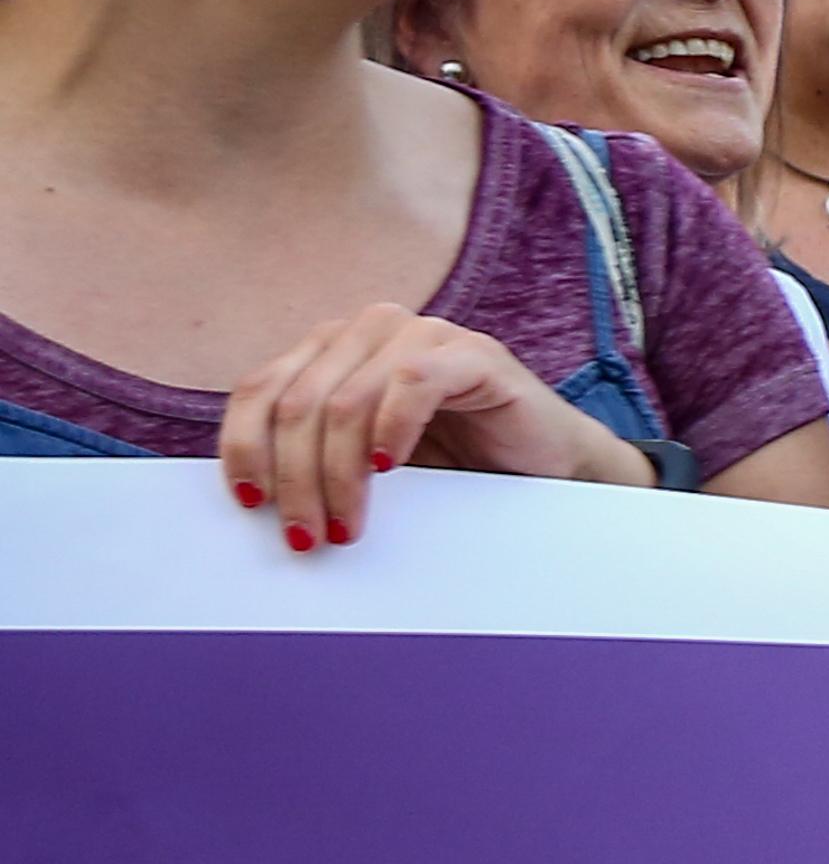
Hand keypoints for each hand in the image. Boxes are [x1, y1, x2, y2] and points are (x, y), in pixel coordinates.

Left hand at [219, 304, 646, 544]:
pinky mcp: (473, 353)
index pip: (261, 389)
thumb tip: (252, 495)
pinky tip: (391, 470)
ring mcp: (423, 334)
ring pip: (345, 401)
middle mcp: (370, 329)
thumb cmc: (457, 466)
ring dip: (337, 473)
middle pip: (299, 403)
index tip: (251, 504)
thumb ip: (312, 456)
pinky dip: (392, 430)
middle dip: (296, 478)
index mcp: (333, 348)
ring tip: (348, 524)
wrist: (547, 469)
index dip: (245, 447)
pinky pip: (412, 383)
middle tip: (307, 534)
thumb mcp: (364, 463)